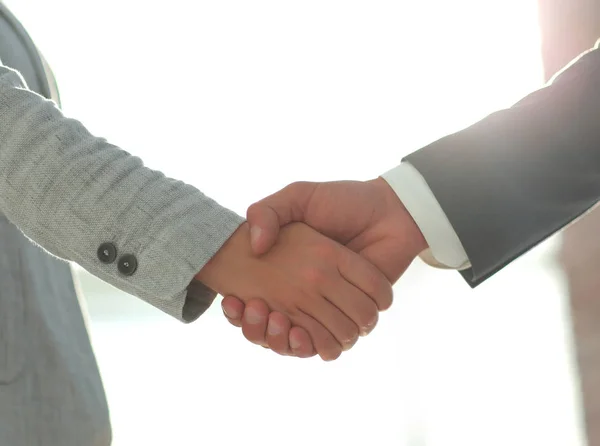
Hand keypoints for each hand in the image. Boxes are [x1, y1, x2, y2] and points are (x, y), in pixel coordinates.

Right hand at [221, 177, 426, 355]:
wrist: (390, 210)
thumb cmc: (344, 200)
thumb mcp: (299, 196)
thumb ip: (269, 211)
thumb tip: (254, 246)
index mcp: (295, 270)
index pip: (256, 302)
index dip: (239, 310)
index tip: (232, 301)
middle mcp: (310, 292)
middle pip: (271, 328)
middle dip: (256, 328)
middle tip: (252, 307)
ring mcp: (330, 307)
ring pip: (295, 342)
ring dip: (278, 339)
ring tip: (271, 316)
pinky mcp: (353, 318)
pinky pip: (325, 345)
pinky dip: (308, 346)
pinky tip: (295, 330)